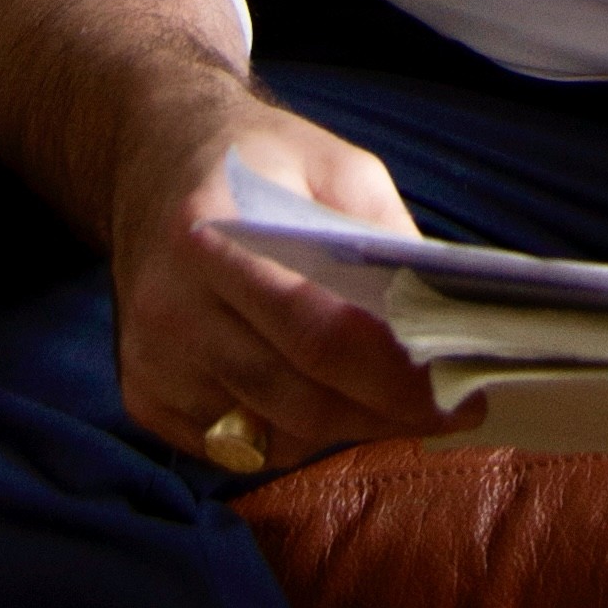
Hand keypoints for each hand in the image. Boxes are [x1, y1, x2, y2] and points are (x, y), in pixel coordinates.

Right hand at [106, 89, 479, 476]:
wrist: (153, 160)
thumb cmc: (256, 159)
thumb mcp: (333, 163)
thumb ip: (383, 232)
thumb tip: (440, 310)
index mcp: (208, 232)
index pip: (317, 332)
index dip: (395, 374)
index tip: (462, 391)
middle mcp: (168, 308)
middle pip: (300, 398)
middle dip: (387, 413)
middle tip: (452, 410)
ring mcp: (150, 362)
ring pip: (274, 435)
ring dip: (345, 426)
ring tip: (397, 401)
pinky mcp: (144, 399)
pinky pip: (240, 447)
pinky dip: (292, 433)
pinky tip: (324, 396)